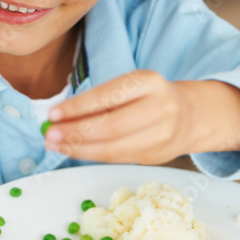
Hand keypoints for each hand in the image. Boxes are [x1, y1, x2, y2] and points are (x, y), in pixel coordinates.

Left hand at [44, 70, 239, 163]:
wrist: (189, 116)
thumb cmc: (148, 98)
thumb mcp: (130, 87)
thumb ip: (100, 100)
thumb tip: (59, 116)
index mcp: (149, 82)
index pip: (108, 96)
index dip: (78, 107)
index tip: (53, 113)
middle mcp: (160, 107)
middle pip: (111, 126)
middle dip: (75, 132)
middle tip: (50, 135)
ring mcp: (161, 134)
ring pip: (114, 147)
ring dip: (80, 148)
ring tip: (57, 145)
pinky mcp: (156, 155)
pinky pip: (118, 158)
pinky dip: (92, 155)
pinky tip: (75, 151)